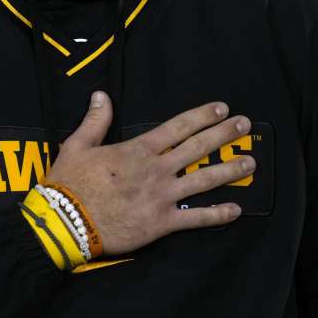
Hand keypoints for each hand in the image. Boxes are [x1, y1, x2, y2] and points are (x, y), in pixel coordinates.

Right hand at [45, 91, 254, 255]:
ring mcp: (162, 196)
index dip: (202, 116)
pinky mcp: (162, 223)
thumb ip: (95, 120)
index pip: (178, 127)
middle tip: (244, 125)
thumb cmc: (70, 183)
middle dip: (224, 134)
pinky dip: (217, 214)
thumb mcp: (78, 145)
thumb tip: (101, 94)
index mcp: (139, 149)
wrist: (66, 221)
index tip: (221, 108)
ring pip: (204, 180)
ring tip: (250, 163)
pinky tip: (236, 209)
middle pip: (198, 148)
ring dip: (230, 170)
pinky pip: (196, 219)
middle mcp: (157, 169)